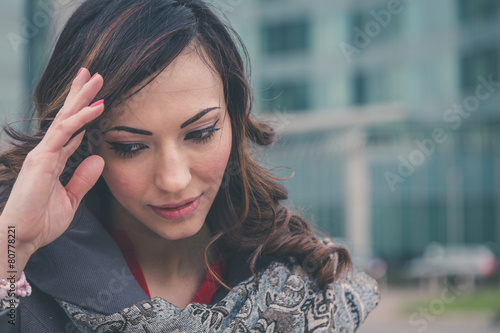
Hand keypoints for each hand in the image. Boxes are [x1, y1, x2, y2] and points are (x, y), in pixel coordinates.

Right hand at [0, 68, 104, 255]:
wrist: (23, 237)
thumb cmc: (41, 221)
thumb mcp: (70, 199)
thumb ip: (83, 179)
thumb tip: (98, 159)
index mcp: (55, 160)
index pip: (71, 130)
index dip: (83, 114)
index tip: (97, 100)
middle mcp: (48, 152)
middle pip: (67, 116)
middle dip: (80, 94)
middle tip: (93, 75)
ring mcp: (44, 153)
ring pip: (66, 117)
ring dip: (82, 96)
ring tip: (96, 77)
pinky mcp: (42, 158)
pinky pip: (64, 131)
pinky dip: (81, 117)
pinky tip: (96, 106)